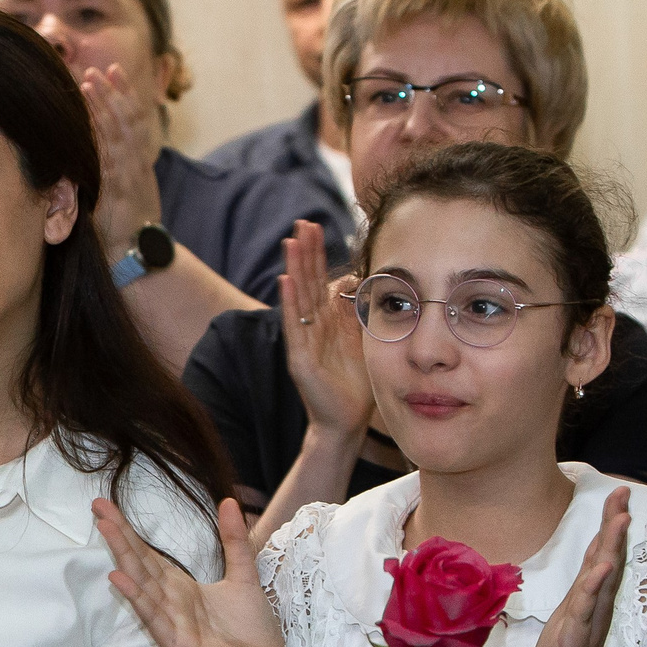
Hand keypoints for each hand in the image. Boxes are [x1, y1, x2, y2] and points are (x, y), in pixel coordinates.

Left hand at [79, 63, 162, 253]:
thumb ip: (119, 165)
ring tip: (88, 84)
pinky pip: (106, 156)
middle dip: (110, 94)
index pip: (134, 118)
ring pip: (117, 133)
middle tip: (94, 71)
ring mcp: (126, 176)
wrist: (134, 252)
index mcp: (141, 160)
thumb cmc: (127, 222)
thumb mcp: (131, 189)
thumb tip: (97, 141)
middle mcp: (136, 164)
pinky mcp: (114, 190)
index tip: (112, 71)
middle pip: (125, 120)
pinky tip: (85, 119)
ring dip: (102, 107)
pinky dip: (98, 134)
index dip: (124, 93)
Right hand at [94, 496, 288, 646]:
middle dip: (119, 535)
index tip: (106, 505)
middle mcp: (169, 604)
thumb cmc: (252, 632)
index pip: (148, 555)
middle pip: (139, 564)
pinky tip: (118, 578)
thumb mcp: (244, 576)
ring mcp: (169, 624)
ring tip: (105, 530)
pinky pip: (153, 617)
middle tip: (96, 505)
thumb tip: (229, 501)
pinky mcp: (176, 645)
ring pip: (142, 585)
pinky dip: (136, 597)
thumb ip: (234, 541)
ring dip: (123, 558)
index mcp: (181, 588)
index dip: (129, 530)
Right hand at [278, 221, 370, 441]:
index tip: (314, 226)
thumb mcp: (362, 340)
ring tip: (291, 242)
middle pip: (306, 283)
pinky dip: (289, 303)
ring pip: (298, 299)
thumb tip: (360, 280)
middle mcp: (311, 328)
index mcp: (325, 322)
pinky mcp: (300, 360)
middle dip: (304, 253)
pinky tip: (285, 280)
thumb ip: (357, 312)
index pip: (319, 281)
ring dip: (294, 269)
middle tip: (301, 224)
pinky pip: (294, 327)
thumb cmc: (356, 384)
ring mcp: (303, 342)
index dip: (316, 254)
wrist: (347, 422)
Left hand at [520, 485, 630, 646]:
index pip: (603, 553)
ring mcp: (588, 622)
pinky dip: (593, 588)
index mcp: (591, 597)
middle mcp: (596, 606)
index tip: (619, 492)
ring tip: (620, 520)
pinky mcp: (575, 639)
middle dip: (615, 525)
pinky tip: (601, 569)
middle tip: (625, 492)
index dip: (611, 524)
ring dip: (611, 549)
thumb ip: (583, 588)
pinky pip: (586, 609)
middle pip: (609, 558)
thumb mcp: (571, 616)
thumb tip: (592, 561)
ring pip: (602, 579)